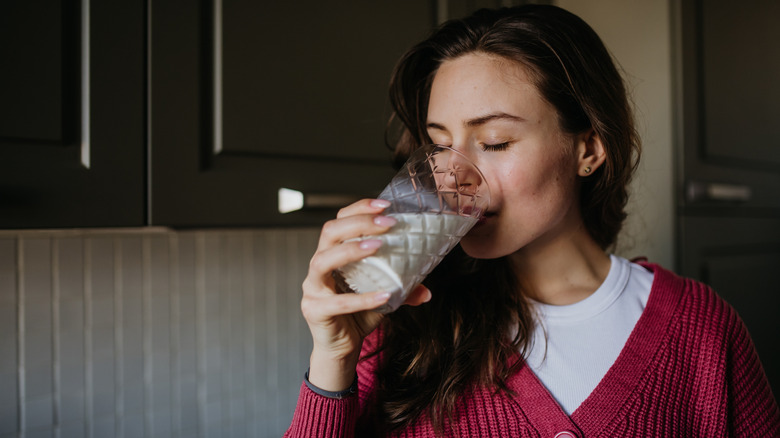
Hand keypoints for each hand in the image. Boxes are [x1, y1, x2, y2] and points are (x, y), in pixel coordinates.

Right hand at [301, 199, 431, 390]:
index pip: (340, 220)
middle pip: (330, 232)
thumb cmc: (358, 314)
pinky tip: (384, 295)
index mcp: (333, 253)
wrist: (343, 347)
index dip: (360, 208)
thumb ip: (404, 289)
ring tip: (378, 246)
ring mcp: (313, 287)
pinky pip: (338, 302)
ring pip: (323, 260)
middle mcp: (319, 265)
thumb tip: (427, 290)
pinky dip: (362, 298)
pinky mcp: (314, 310)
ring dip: (352, 250)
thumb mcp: (385, 296)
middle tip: (388, 224)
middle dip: (359, 223)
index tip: (386, 205)